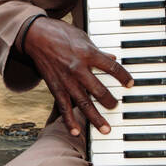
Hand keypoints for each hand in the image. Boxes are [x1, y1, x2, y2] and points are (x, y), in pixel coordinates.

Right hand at [21, 17, 132, 136]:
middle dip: (110, 101)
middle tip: (116, 108)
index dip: (123, 77)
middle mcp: (78, 69)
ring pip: (83, 103)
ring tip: (105, 129)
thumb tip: (112, 59)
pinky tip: (76, 132)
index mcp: (88, 54)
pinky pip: (63, 107)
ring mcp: (66, 80)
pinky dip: (69, 121)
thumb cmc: (59, 33)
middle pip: (99, 90)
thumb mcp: (83, 37)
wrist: (35, 36)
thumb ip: (97, 51)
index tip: (130, 84)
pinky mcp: (55, 87)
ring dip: (95, 118)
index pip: (111, 68)